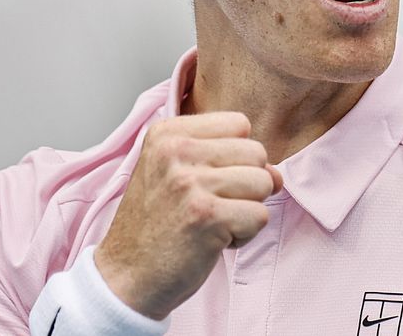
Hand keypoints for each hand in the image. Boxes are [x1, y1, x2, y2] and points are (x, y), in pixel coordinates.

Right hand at [93, 112, 282, 319]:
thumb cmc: (156, 226)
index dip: (235, 157)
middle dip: (245, 185)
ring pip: (264, 182)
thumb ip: (228, 159)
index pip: (240, 124)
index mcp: (167, 134)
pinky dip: (244, 235)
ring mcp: (191, 183)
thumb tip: (277, 174)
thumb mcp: (175, 173)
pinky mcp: (208, 216)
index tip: (206, 181)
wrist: (125, 277)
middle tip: (209, 207)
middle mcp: (175, 151)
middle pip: (256, 152)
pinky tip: (212, 241)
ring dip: (246, 210)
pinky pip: (260, 216)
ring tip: (211, 223)